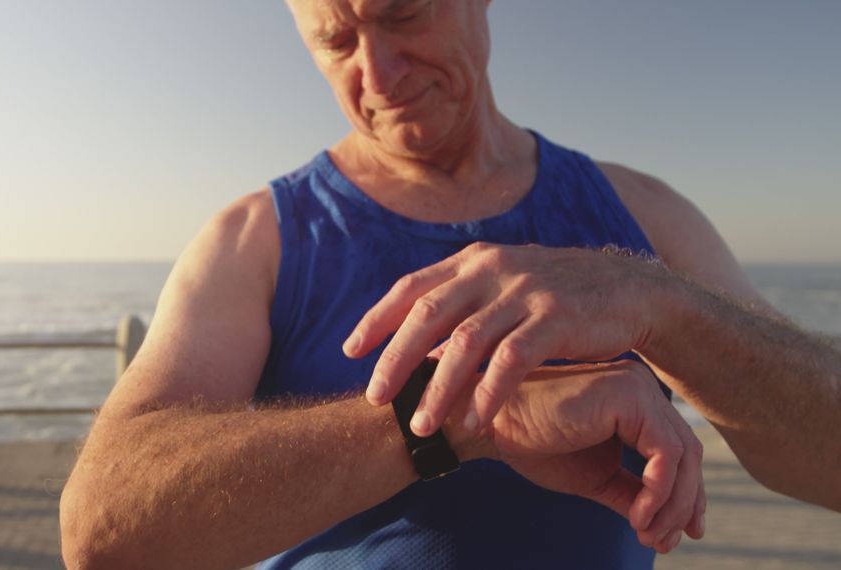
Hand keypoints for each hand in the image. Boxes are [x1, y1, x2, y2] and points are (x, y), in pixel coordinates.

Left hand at [344, 242, 668, 434]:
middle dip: (394, 359)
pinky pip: (512, 359)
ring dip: (438, 388)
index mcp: (474, 261)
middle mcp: (492, 268)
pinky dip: (489, 392)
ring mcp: (525, 290)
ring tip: (420, 426)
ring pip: (466, 342)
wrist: (631, 290)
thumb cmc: (557, 298)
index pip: (412, 287)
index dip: (377, 318)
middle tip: (374, 398)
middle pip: (428, 315)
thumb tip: (414, 342)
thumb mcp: (505, 285)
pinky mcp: (557, 316)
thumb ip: (463, 302)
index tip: (350, 351)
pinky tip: (475, 421)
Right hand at [446, 360, 705, 552]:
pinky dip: (659, 491)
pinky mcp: (628, 397)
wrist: (491, 425)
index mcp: (633, 401)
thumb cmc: (532, 443)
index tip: (674, 536)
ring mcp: (637, 387)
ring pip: (683, 455)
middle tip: (663, 542)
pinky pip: (665, 453)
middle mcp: (641, 387)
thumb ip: (631, 493)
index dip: (685, 496)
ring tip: (647, 534)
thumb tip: (665, 528)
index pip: (677, 450)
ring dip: (671, 504)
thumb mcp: (595, 477)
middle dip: (683, 504)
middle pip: (688, 453)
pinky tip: (638, 516)